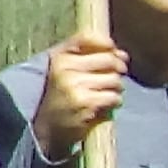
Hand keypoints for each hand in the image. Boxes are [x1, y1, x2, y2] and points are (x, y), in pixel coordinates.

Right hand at [33, 32, 128, 156]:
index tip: (113, 52)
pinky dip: (114, 102)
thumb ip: (87, 56)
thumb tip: (122, 54)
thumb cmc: (59, 98)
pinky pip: (114, 97)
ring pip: (114, 79)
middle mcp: (64, 68)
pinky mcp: (85, 102)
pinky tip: (102, 107)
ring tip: (103, 96)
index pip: (87, 37)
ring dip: (115, 89)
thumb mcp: (62, 71)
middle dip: (117, 70)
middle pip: (109, 59)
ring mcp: (74, 85)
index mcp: (58, 57)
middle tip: (111, 80)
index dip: (107, 44)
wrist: (45, 129)